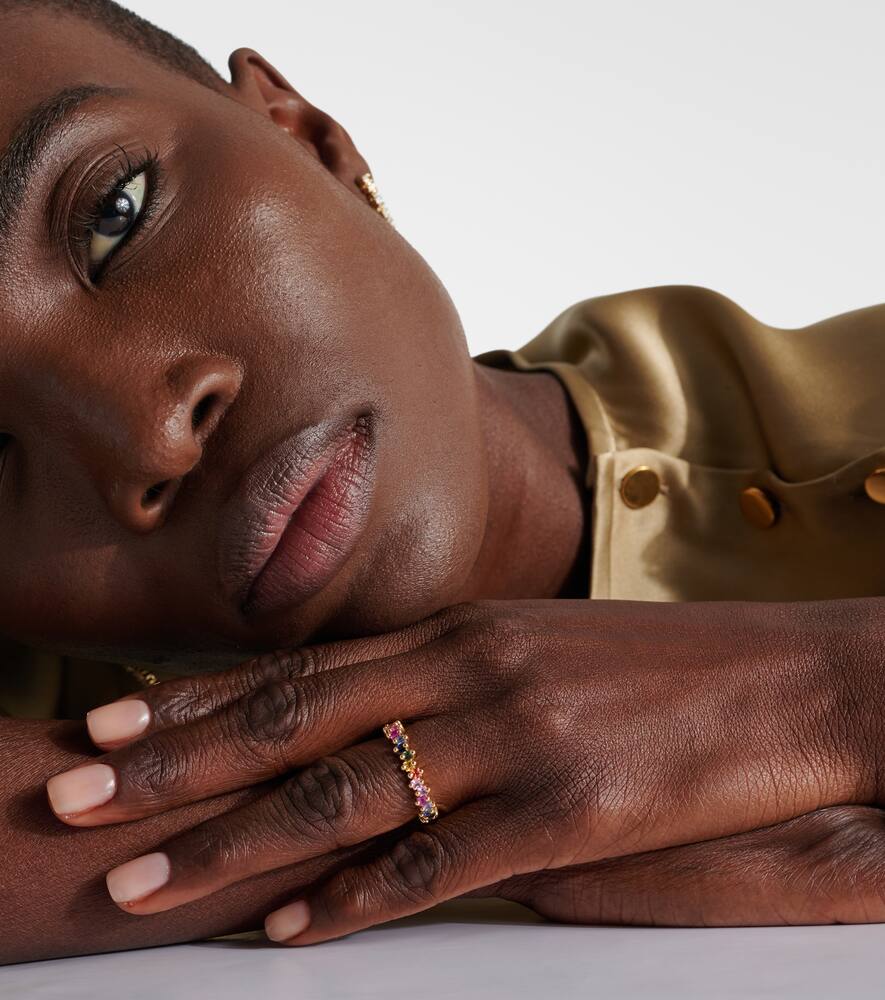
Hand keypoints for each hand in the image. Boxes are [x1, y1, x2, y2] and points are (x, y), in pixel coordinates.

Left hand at [45, 598, 876, 943]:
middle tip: (74, 790)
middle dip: (174, 763)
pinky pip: (434, 864)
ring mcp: (513, 740)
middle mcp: (468, 673)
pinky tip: (288, 932)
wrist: (785, 682)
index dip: (201, 694)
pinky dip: (352, 901)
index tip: (113, 718)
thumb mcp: (537, 646)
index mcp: (461, 629)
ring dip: (231, 844)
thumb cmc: (659, 667)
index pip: (303, 665)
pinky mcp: (565, 814)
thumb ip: (448, 674)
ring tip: (141, 881)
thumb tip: (369, 712)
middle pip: (292, 722)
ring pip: (341, 796)